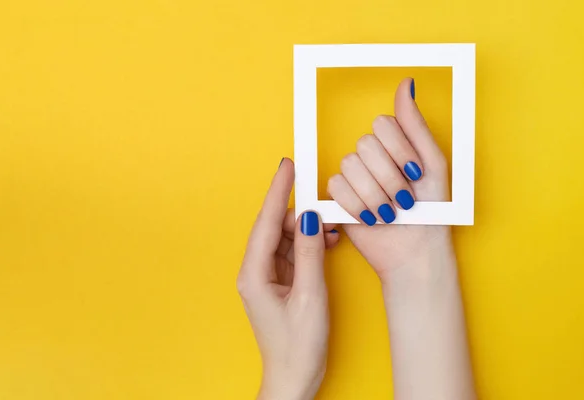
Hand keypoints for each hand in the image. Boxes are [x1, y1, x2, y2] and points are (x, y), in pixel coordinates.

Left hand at [237, 158, 338, 399]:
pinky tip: (324, 244)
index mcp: (254, 274)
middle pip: (275, 228)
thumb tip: (308, 219)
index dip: (277, 192)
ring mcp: (266, 277)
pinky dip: (307, 246)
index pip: (265, 222)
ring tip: (330, 231)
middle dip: (299, 215)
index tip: (288, 167)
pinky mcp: (278, 283)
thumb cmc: (298, 346)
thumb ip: (309, 254)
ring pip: (284, 239)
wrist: (294, 378)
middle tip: (324, 207)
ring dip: (306, 231)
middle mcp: (255, 272)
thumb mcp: (310, 296)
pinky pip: (291, 253)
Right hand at [328, 78, 475, 398]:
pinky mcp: (338, 197)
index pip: (381, 124)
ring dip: (374, 193)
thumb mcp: (432, 163)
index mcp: (394, 144)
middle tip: (404, 199)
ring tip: (390, 212)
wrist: (417, 250)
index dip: (398, 150)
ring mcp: (354, 176)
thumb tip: (406, 83)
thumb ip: (415, 124)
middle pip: (364, 145)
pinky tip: (371, 217)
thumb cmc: (432, 210)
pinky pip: (336, 187)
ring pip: (349, 165)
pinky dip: (356, 205)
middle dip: (388, 177)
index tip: (415, 172)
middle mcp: (372, 157)